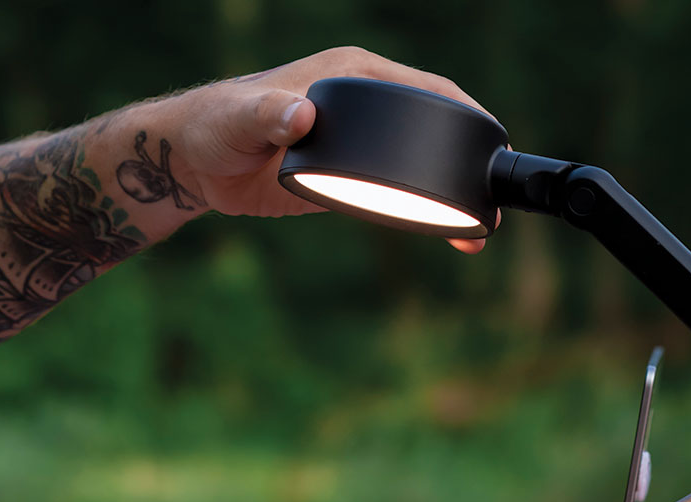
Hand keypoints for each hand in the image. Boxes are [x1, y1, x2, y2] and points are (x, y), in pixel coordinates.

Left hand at [157, 45, 492, 251]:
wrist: (198, 161)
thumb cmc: (216, 125)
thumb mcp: (241, 119)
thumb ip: (269, 113)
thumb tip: (302, 112)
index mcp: (352, 74)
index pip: (424, 87)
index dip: (460, 114)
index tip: (488, 145)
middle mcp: (365, 101)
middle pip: (433, 126)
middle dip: (467, 161)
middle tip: (492, 203)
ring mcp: (361, 139)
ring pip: (421, 162)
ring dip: (451, 195)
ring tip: (478, 234)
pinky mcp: (350, 174)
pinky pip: (396, 190)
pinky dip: (423, 212)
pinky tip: (448, 240)